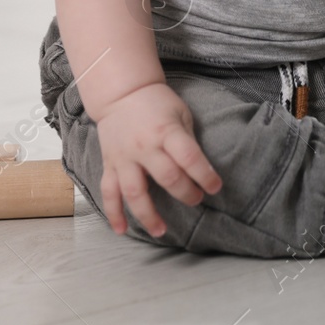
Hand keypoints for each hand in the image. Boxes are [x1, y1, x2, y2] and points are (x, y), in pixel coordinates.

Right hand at [93, 81, 221, 236]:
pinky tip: (121, 230)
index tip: (215, 187)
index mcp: (166, 131)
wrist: (121, 93)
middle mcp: (144, 147)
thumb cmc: (157, 103)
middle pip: (167, 178)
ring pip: (135, 192)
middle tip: (195, 200)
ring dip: (148, 215)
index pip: (189, 158)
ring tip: (161, 231)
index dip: (205, 175)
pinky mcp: (110, 165)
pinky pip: (109, 192)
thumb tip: (200, 171)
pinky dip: (113, 213)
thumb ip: (187, 142)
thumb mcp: (180, 114)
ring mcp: (124, 158)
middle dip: (185, 193)